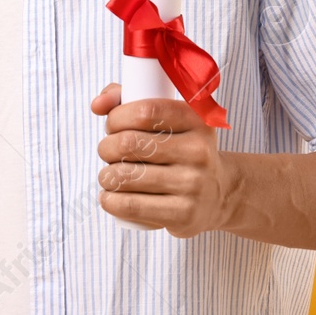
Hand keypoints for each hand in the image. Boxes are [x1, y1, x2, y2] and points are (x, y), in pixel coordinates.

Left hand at [90, 81, 236, 238]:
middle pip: (130, 143)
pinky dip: (110, 200)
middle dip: (106, 147)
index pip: (145, 110)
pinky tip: (109, 196)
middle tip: (107, 152)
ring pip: (126, 175)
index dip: (117, 117)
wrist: (218, 194)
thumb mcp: (169, 121)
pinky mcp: (184, 214)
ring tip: (109, 175)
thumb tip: (98, 104)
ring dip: (106, 176)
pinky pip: (131, 206)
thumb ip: (129, 100)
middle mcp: (199, 151)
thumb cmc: (181, 151)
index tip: (112, 125)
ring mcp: (193, 184)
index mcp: (197, 120)